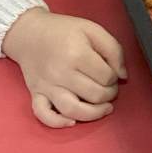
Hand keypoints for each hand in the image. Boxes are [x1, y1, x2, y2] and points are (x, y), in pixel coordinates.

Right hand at [2, 7, 126, 128]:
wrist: (29, 32)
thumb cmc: (62, 31)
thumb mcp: (92, 29)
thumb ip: (114, 49)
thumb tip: (123, 76)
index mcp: (76, 54)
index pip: (106, 77)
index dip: (114, 77)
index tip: (111, 73)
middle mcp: (60, 72)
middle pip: (94, 95)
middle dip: (109, 94)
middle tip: (109, 88)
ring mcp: (47, 85)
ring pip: (73, 110)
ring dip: (94, 114)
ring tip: (103, 108)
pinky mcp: (35, 93)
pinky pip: (44, 115)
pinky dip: (58, 122)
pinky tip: (72, 122)